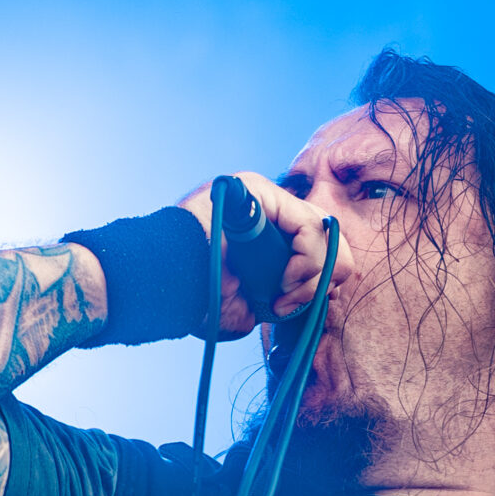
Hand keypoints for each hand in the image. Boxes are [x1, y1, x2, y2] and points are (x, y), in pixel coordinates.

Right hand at [175, 171, 338, 338]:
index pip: (317, 243)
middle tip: (296, 301)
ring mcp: (263, 196)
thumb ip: (282, 295)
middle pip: (328, 231)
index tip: (297, 303)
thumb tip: (310, 297)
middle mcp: (268, 208)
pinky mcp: (260, 192)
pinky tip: (284, 282)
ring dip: (314, 273)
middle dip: (326, 275)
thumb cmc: (199, 298)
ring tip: (285, 294)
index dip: (322, 275)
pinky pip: (309, 226)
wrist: (166, 286)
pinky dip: (307, 262)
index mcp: (266, 232)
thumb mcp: (252, 303)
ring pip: (323, 229)